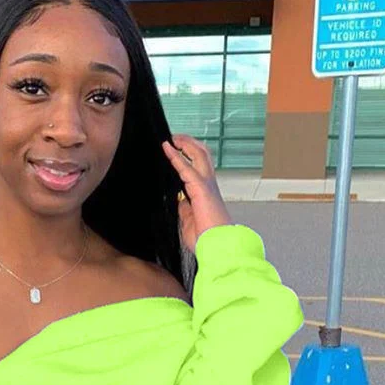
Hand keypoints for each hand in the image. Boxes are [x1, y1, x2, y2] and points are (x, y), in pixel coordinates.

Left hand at [161, 134, 231, 249]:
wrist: (216, 246)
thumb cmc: (206, 239)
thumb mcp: (189, 221)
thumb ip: (185, 209)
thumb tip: (179, 201)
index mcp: (206, 193)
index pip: (199, 168)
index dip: (189, 157)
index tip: (176, 150)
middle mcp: (209, 185)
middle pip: (203, 155)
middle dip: (190, 144)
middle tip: (176, 138)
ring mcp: (207, 185)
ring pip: (199, 155)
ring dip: (185, 144)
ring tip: (173, 138)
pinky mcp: (201, 188)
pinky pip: (187, 167)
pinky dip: (176, 157)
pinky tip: (167, 149)